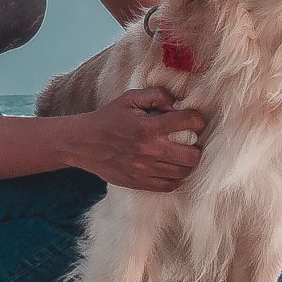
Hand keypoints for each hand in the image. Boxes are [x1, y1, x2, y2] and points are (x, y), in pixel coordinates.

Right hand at [78, 88, 206, 191]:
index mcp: (148, 126)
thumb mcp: (130, 98)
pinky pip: (170, 185)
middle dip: (196, 146)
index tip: (195, 121)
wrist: (83, 143)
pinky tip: (172, 168)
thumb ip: (157, 95)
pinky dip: (176, 178)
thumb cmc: (109, 118)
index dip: (198, 120)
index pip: (188, 122)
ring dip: (187, 163)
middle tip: (190, 141)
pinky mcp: (139, 183)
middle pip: (192, 155)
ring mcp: (144, 169)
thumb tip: (179, 104)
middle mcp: (148, 149)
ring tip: (181, 154)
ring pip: (183, 172)